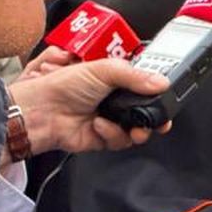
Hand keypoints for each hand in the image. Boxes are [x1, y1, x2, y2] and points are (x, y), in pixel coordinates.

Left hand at [8, 52, 169, 152]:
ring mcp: (110, 118)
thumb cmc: (63, 85)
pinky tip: (99, 125)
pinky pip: (120, 141)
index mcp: (115, 78)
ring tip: (131, 126)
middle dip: (154, 117)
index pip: (145, 85)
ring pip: (137, 129)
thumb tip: (161, 82)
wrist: (43, 111)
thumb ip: (136, 75)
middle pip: (145, 110)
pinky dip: (112, 134)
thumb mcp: (103, 70)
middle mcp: (114, 98)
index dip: (158, 92)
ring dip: (135, 128)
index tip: (168, 98)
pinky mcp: (103, 137)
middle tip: (159, 120)